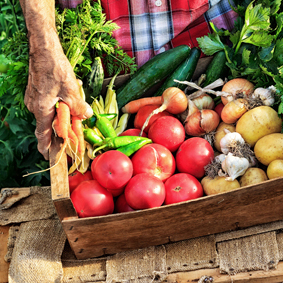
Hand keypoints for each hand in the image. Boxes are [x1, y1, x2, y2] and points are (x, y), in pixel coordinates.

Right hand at [24, 35, 92, 159]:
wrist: (44, 48)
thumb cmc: (55, 68)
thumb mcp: (71, 90)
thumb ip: (79, 106)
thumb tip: (86, 116)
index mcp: (41, 109)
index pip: (43, 134)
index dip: (46, 147)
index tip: (48, 157)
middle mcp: (35, 105)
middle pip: (49, 124)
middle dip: (60, 131)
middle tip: (70, 136)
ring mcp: (35, 98)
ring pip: (51, 113)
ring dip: (62, 115)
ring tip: (74, 110)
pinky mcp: (38, 91)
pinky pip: (49, 103)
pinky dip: (59, 105)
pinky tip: (69, 96)